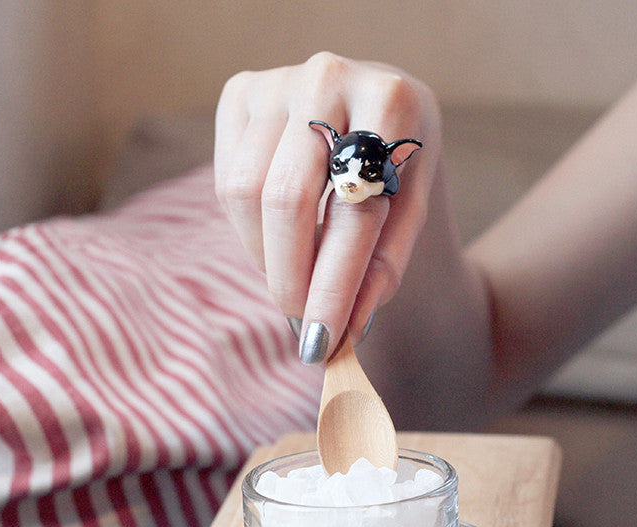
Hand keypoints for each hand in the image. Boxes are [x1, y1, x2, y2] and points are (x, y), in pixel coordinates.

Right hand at [214, 52, 441, 363]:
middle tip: (300, 321)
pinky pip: (225, 177)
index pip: (353, 210)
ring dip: (264, 254)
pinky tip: (276, 233)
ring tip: (293, 274)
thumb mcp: (410, 211)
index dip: (334, 285)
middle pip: (285, 199)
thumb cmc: (398, 166)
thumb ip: (383, 265)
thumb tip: (344, 329)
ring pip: (244, 191)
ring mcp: (279, 79)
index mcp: (391, 100)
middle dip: (288, 277)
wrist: (378, 110)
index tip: (322, 340)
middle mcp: (330, 76)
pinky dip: (247, 223)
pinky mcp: (241, 91)